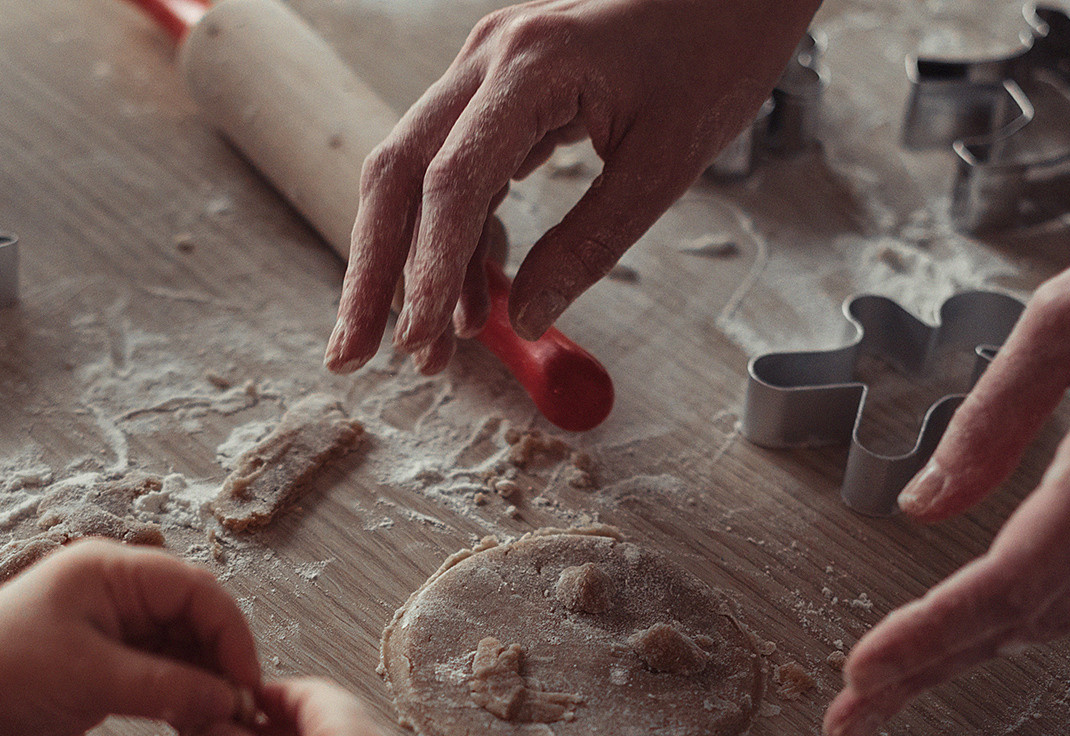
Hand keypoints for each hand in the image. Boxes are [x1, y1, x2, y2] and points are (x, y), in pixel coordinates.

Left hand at [0, 540, 259, 735]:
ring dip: (203, 685)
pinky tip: (190, 727)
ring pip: (184, 651)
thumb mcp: (92, 679)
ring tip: (213, 726)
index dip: (231, 635)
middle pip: (197, 619)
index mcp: (112, 572)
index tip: (246, 684)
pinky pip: (163, 675)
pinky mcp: (107, 666)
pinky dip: (181, 699)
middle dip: (221, 662)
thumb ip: (168, 687)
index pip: (198, 591)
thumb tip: (229, 701)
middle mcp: (118, 593)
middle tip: (236, 712)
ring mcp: (114, 630)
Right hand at [326, 0, 817, 376]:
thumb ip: (590, 243)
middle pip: (398, 172)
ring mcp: (487, 69)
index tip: (420, 339)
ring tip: (424, 346)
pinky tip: (469, 296)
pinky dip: (454, 237)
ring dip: (409, 264)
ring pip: (413, 174)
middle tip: (353, 353)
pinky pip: (454, 170)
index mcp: (533, 65)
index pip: (452, 179)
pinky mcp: (499, 88)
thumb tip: (529, 316)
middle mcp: (490, 58)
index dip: (429, 269)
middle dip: (372, 272)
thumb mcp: (665, 163)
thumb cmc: (716, 49)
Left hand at [826, 87, 1069, 735]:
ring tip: (894, 680)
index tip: (868, 669)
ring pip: (1065, 607)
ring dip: (974, 649)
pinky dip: (1022, 609)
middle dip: (935, 669)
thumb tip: (925, 502)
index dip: (935, 633)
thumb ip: (992, 414)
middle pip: (1033, 615)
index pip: (1018, 574)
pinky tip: (973, 619)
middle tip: (854, 715)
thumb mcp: (1069, 309)